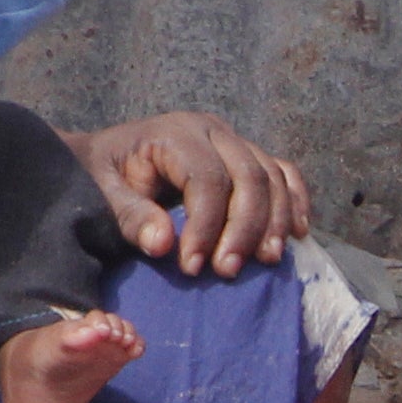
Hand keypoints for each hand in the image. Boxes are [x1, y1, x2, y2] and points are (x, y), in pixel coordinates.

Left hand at [74, 109, 311, 276]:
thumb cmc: (103, 176)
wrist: (104, 158)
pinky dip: (296, 202)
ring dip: (275, 221)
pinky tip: (298, 234)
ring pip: (273, 176)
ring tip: (265, 261)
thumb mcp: (103, 193)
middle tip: (227, 271)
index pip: (207, 179)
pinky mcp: (248, 157)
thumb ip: (130, 217)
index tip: (191, 267)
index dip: (205, 225)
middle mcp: (212, 131)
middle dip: (244, 228)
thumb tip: (163, 243)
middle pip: (249, 176)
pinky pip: (285, 173)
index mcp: (176, 132)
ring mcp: (235, 141)